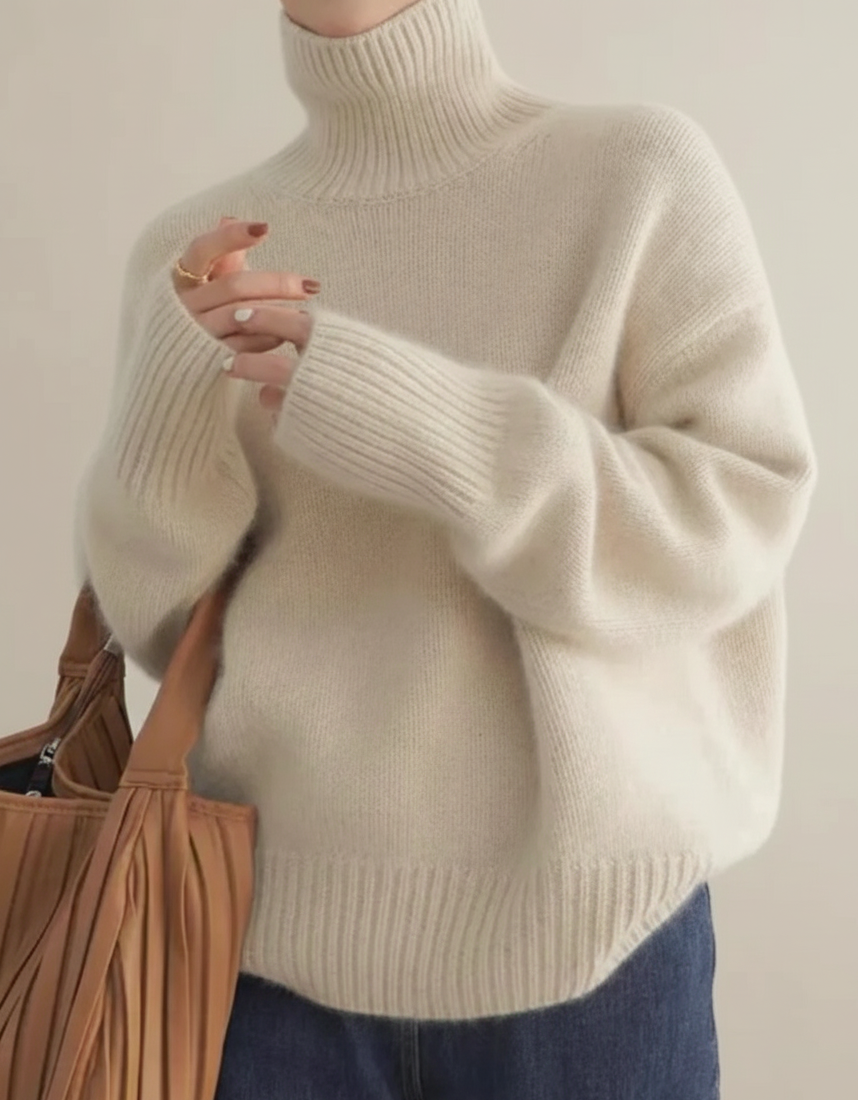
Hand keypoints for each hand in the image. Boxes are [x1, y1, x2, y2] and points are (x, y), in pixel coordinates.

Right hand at [173, 217, 319, 410]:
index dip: (231, 237)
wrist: (178, 366)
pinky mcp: (209, 358)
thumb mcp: (210, 282)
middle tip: (311, 285)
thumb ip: (222, 256)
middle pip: (234, 286)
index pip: (203, 249)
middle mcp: (184, 304)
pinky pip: (244, 346)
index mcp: (182, 277)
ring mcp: (195, 332)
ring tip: (307, 311)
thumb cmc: (203, 313)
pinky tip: (287, 335)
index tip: (265, 228)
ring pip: (241, 317)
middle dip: (277, 284)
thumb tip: (228, 217)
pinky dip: (268, 339)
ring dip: (278, 313)